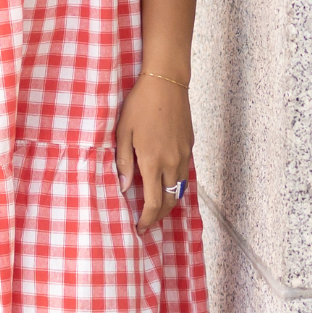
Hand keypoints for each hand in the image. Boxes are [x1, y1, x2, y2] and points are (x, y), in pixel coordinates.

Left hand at [115, 73, 193, 234]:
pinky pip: (184, 175)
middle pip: (169, 202)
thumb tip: (124, 187)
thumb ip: (123, 162)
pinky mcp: (189, 146)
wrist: (166, 83)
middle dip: (158, 217)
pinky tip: (166, 187)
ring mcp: (183, 155)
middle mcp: (172, 163)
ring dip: (169, 204)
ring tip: (156, 210)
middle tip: (147, 224)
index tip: (139, 229)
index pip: (152, 202)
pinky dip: (176, 187)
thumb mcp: (123, 133)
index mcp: (153, 162)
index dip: (146, 220)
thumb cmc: (140, 105)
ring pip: (180, 190)